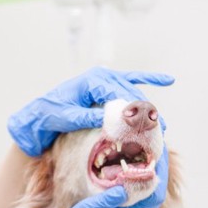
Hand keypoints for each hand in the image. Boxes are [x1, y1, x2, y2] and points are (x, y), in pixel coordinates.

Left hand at [7, 67, 173, 156]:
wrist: (40, 114)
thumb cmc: (50, 114)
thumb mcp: (66, 118)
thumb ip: (86, 117)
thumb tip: (107, 120)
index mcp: (92, 80)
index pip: (119, 94)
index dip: (133, 110)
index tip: (144, 126)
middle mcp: (101, 77)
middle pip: (130, 93)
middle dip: (145, 112)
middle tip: (159, 131)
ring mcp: (106, 80)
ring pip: (133, 92)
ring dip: (147, 108)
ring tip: (162, 125)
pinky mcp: (108, 86)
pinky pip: (132, 81)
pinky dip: (149, 79)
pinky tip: (167, 80)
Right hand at [43, 147, 168, 207]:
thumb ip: (105, 201)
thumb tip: (123, 187)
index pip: (155, 191)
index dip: (160, 170)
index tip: (159, 150)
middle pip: (158, 191)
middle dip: (159, 167)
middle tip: (156, 146)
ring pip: (153, 194)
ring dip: (153, 174)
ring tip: (149, 154)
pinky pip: (146, 199)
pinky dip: (146, 183)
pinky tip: (139, 170)